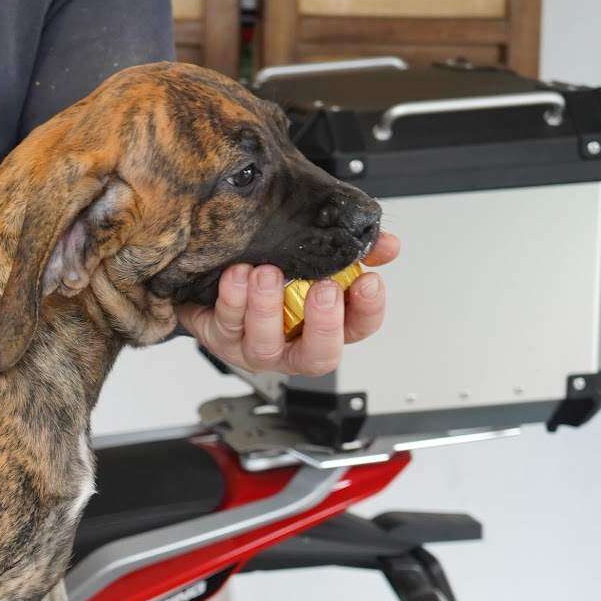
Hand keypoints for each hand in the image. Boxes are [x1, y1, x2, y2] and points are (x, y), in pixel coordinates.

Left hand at [177, 232, 397, 375]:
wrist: (215, 275)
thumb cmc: (272, 271)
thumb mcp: (317, 254)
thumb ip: (353, 251)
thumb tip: (385, 244)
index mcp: (323, 326)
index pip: (358, 328)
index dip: (368, 310)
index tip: (367, 281)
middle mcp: (292, 345)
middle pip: (318, 356)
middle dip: (324, 323)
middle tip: (323, 289)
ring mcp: (256, 347)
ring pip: (266, 344)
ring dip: (269, 308)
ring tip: (267, 273)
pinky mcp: (221, 338)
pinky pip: (227, 325)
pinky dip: (232, 299)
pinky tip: (236, 275)